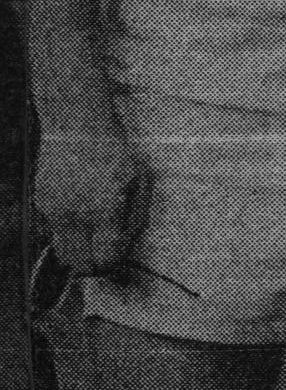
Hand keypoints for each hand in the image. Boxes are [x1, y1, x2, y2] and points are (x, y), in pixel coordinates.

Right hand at [35, 99, 149, 275]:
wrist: (77, 125)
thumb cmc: (116, 150)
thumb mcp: (140, 180)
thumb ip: (135, 217)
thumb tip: (126, 244)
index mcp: (104, 210)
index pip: (105, 259)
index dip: (113, 263)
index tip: (118, 255)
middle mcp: (75, 215)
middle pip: (78, 264)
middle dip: (93, 264)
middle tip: (104, 251)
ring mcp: (53, 210)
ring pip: (61, 250)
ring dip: (77, 248)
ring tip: (92, 230)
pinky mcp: (40, 202)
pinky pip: (52, 230)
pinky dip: (66, 229)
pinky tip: (79, 210)